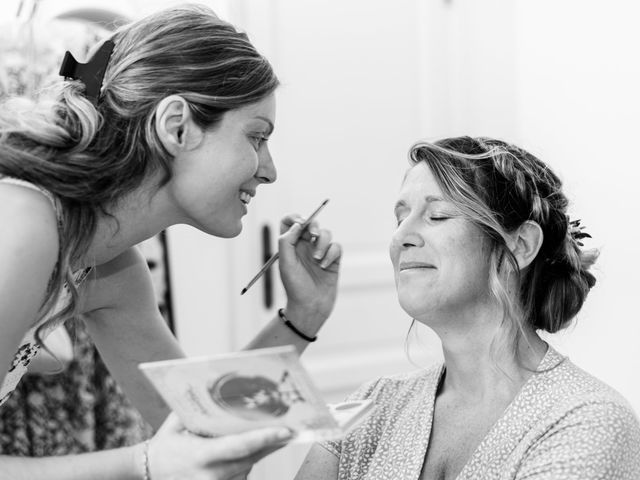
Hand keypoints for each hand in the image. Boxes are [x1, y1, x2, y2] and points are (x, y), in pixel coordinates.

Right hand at [147, 413, 291, 479]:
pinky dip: (249, 460)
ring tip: (276, 434)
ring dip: (262, 451)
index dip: (264, 439)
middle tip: (292, 428)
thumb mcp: (178, 422)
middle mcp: (211, 476)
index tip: (285, 430)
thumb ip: (199, 408)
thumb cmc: (167, 444)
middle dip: (272, 443)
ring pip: (249, 467)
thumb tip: (220, 384)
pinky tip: (256, 447)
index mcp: (200, 456)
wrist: (149, 473)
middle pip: (251, 458)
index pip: (239, 447)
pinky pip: (242, 475)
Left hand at [278, 214, 341, 321]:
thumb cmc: (295, 288)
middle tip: (312, 235)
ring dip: (322, 244)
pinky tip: (324, 266)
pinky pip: (336, 247)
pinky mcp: (333, 260)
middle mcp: (305, 246)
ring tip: (316, 260)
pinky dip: (331, 254)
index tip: (300, 224)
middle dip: (313, 226)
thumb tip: (297, 224)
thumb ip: (286, 241)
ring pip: (326, 234)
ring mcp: (320, 252)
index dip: (294, 218)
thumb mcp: (285, 264)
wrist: (310, 307)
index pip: (289, 222)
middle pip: (311, 224)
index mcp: (290, 246)